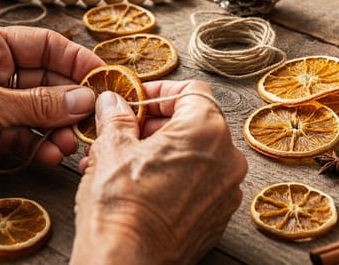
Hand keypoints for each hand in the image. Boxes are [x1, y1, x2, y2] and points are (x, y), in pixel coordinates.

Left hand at [0, 23, 104, 221]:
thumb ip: (38, 103)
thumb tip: (84, 99)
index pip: (42, 44)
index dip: (75, 60)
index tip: (103, 79)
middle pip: (45, 78)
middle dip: (69, 100)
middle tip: (93, 118)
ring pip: (38, 110)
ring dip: (56, 127)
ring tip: (68, 143)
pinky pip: (24, 135)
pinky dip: (39, 145)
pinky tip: (49, 155)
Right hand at [72, 81, 246, 263]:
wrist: (127, 262)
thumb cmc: (122, 208)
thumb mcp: (111, 148)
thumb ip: (116, 117)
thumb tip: (113, 102)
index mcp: (207, 131)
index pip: (191, 90)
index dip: (158, 91)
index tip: (136, 99)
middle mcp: (228, 159)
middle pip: (194, 122)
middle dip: (155, 123)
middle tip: (124, 130)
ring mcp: (226, 192)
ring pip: (195, 156)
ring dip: (160, 151)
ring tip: (122, 160)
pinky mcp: (217, 218)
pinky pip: (198, 184)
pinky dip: (173, 178)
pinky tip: (140, 185)